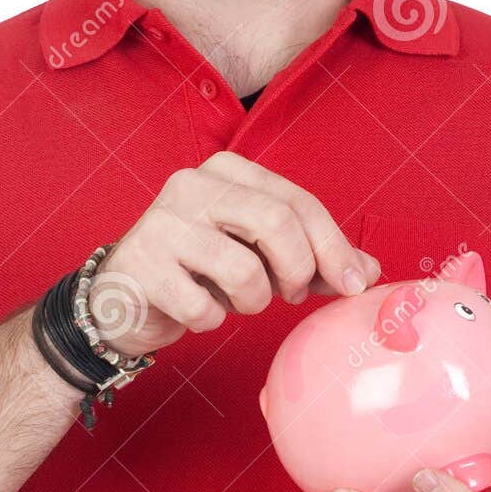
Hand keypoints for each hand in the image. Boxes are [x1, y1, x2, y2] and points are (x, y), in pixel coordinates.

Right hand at [87, 150, 379, 357]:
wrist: (120, 297)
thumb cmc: (199, 269)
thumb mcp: (258, 253)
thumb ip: (312, 257)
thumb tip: (369, 271)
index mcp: (227, 170)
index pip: (298, 202)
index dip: (334, 246)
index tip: (353, 284)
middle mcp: (191, 184)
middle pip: (277, 224)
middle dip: (298, 271)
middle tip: (291, 295)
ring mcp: (162, 223)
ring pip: (244, 270)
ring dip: (253, 302)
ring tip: (235, 300)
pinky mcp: (142, 265)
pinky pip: (204, 308)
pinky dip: (211, 321)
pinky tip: (196, 310)